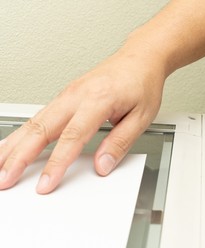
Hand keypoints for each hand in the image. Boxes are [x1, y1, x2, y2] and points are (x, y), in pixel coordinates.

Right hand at [0, 47, 164, 193]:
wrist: (140, 58)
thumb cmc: (142, 83)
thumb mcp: (141, 117)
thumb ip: (120, 142)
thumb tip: (102, 165)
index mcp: (98, 100)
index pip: (72, 137)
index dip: (56, 163)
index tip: (46, 183)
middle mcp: (76, 95)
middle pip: (41, 129)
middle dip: (19, 157)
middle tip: (5, 180)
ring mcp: (67, 94)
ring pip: (34, 122)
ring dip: (13, 146)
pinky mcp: (65, 96)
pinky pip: (39, 116)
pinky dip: (21, 133)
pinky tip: (12, 144)